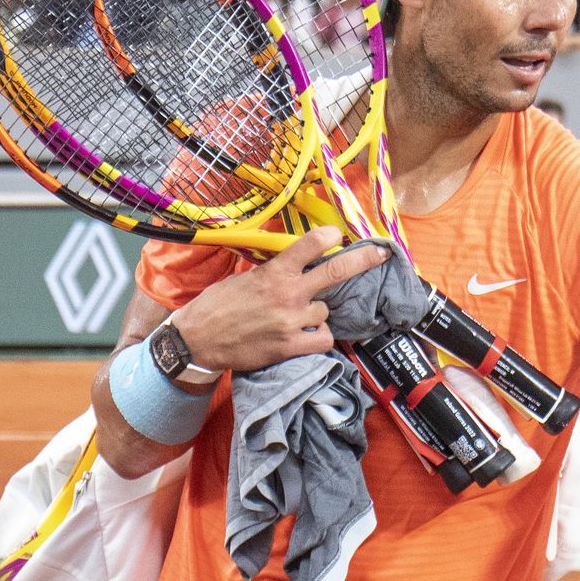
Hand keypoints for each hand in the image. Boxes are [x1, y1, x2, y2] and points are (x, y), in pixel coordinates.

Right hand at [172, 227, 387, 372]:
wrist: (197, 340)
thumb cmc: (218, 305)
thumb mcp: (244, 277)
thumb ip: (274, 270)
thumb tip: (296, 261)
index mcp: (274, 272)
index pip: (310, 244)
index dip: (330, 235)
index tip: (339, 233)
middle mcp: (287, 294)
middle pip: (336, 271)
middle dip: (363, 260)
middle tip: (382, 254)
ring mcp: (291, 321)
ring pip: (326, 312)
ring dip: (318, 314)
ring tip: (297, 317)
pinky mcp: (290, 346)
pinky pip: (324, 340)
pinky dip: (319, 338)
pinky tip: (306, 336)